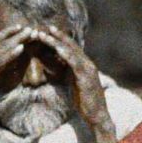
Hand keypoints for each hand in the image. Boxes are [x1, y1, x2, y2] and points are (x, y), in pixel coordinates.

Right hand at [0, 25, 34, 119]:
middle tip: (31, 28)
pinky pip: (1, 60)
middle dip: (17, 33)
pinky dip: (11, 53)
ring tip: (30, 32)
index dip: (7, 32)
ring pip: (3, 47)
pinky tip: (21, 47)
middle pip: (1, 41)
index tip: (20, 27)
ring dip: (18, 39)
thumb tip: (1, 66)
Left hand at [28, 23, 113, 140]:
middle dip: (58, 36)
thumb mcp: (73, 83)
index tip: (47, 32)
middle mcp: (87, 64)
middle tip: (45, 27)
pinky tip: (56, 47)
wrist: (96, 115)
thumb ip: (67, 72)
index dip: (60, 39)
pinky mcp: (86, 76)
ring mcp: (88, 69)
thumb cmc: (84, 101)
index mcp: (84, 65)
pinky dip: (65, 53)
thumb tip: (57, 65)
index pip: (70, 49)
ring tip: (45, 34)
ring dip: (57, 41)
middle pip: (71, 46)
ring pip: (71, 51)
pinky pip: (75, 62)